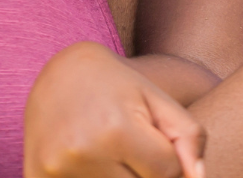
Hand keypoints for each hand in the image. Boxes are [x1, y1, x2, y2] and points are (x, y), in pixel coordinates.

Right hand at [23, 41, 205, 177]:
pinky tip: (89, 163)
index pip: (167, 173)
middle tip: (131, 147)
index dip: (168, 161)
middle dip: (143, 173)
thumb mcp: (158, 100)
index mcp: (116, 129)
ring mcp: (54, 171)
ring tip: (109, 151)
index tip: (153, 140)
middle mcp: (82, 152)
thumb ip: (188, 137)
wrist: (60, 74)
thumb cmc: (118, 87)